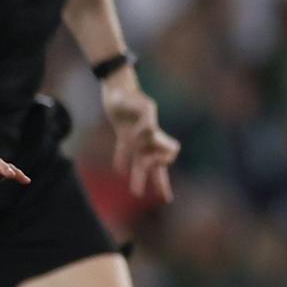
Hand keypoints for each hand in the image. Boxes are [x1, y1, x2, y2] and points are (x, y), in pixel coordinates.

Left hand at [102, 80, 179, 202]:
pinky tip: (119, 170)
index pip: (169, 150)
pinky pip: (124, 152)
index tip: (144, 136)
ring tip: (136, 193)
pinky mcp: (123, 135)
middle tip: (165, 199)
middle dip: (162, 182)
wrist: (117, 87)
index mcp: (154, 133)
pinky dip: (121, 160)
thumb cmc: (129, 95)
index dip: (160, 150)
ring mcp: (136, 138)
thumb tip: (149, 132)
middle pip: (160, 165)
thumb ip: (146, 118)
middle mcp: (148, 139)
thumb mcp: (140, 103)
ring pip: (142, 163)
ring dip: (140, 178)